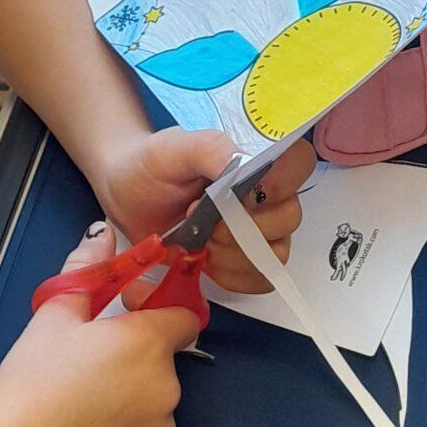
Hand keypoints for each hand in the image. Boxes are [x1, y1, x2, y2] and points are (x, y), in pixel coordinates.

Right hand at [0, 225, 195, 426]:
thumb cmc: (36, 381)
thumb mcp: (55, 314)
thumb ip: (87, 269)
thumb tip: (104, 231)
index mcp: (148, 342)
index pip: (184, 318)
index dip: (157, 314)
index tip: (126, 320)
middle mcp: (167, 386)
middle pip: (162, 363)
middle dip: (135, 360)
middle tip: (90, 366)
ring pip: (155, 405)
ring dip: (132, 401)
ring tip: (85, 407)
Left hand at [100, 128, 314, 295]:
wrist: (127, 195)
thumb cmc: (153, 164)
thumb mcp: (175, 147)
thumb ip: (210, 148)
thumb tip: (243, 164)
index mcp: (256, 160)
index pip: (298, 163)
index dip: (283, 182)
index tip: (244, 195)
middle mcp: (267, 196)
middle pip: (289, 218)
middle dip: (244, 228)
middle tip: (205, 222)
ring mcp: (259, 231)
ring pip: (276, 254)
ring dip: (235, 255)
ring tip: (200, 242)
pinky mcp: (244, 262)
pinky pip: (260, 279)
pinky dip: (232, 277)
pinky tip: (206, 262)